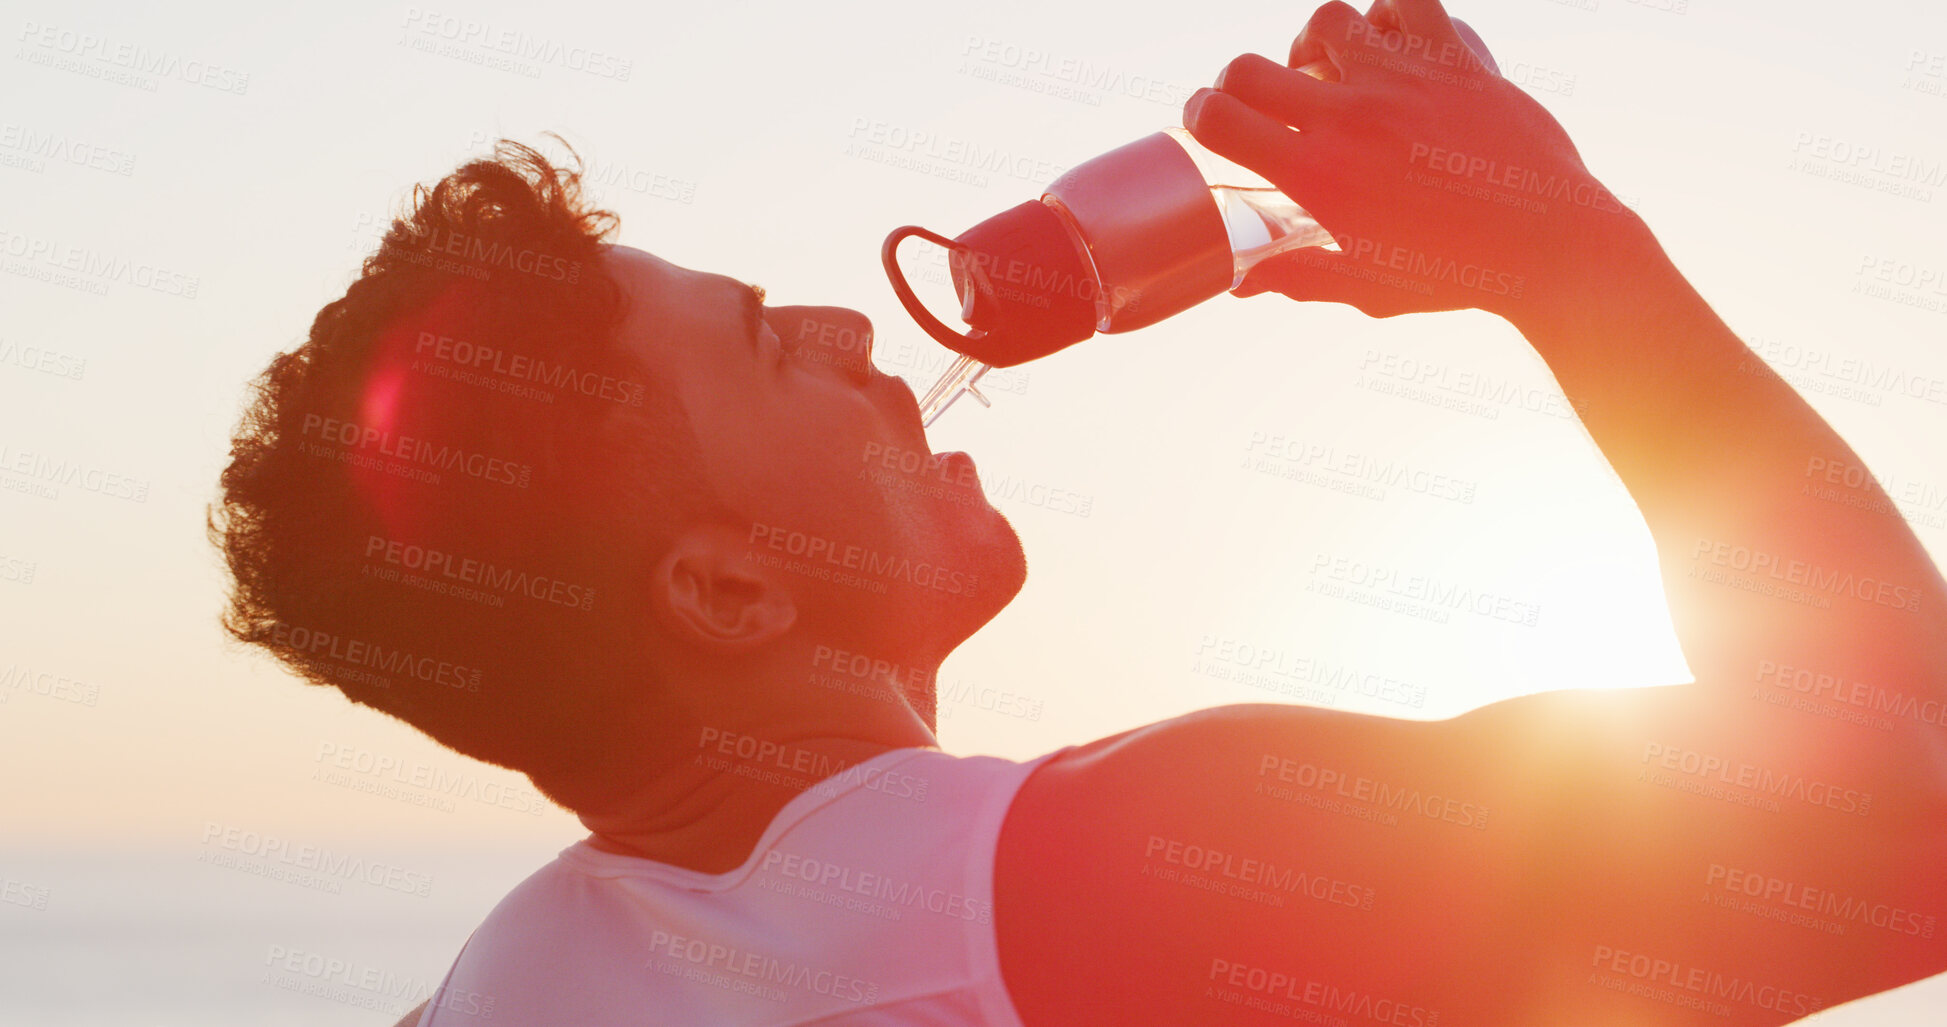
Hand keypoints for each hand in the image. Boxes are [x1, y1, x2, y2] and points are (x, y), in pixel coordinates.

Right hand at [1184, 0, 1637, 319]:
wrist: (1548, 243)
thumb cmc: (1456, 274)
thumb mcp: (1366, 286)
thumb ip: (1299, 276)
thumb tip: (1245, 285)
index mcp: (1319, 175)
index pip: (1222, 121)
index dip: (1198, 115)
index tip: (1204, 119)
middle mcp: (1351, 117)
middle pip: (1252, 69)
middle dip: (1236, 83)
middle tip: (1255, 101)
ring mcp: (1402, 79)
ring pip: (1325, 22)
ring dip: (1314, 45)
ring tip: (1329, 72)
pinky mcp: (1453, 58)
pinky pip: (1406, 3)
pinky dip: (1389, 17)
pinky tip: (1392, 49)